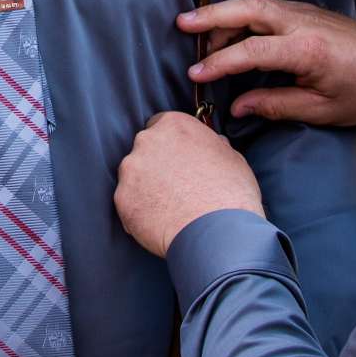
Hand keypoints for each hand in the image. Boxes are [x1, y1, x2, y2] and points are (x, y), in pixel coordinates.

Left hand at [115, 112, 262, 258]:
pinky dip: (139, 212)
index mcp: (173, 126)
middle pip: (144, 149)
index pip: (160, 125)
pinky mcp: (122, 198)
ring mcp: (131, 169)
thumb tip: (215, 144)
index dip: (169, 144)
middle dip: (155, 164)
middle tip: (174, 186)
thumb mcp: (232, 158)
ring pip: (133, 177)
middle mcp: (147, 141)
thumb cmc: (231, 194)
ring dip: (145, 188)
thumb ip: (214, 145)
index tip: (176, 159)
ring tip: (168, 208)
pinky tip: (159, 224)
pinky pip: (128, 203)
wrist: (217, 232)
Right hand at [181, 0, 355, 127]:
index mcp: (306, 50)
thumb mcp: (320, 109)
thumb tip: (237, 107)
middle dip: (211, 15)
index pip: (251, 51)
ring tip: (199, 33)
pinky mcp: (305, 11)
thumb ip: (275, 105)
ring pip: (255, 4)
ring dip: (224, 14)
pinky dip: (242, 14)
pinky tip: (229, 30)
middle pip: (247, 9)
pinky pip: (266, 7)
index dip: (219, 62)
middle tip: (182, 23)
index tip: (196, 74)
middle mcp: (302, 23)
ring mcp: (304, 12)